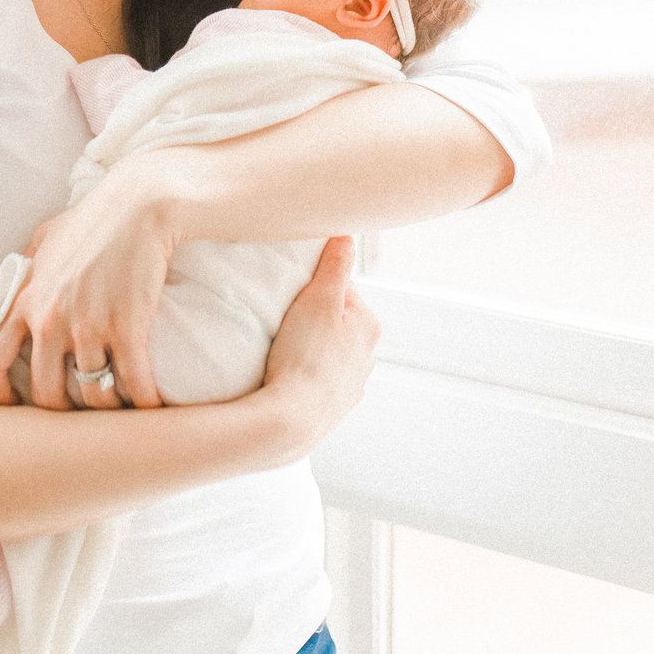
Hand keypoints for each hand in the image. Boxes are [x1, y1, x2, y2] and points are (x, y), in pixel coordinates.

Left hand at [0, 155, 170, 411]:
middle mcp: (49, 320)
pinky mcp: (127, 329)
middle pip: (45, 394)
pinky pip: (134, 386)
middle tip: (78, 412)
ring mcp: (88, 327)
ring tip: (119, 409)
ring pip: (92, 397)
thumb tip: (18, 283)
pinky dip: (145, 403)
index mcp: (25, 300)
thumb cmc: (94, 218)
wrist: (139, 204)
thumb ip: (27, 267)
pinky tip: (152, 404)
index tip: (15, 405)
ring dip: (107, 409)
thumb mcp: (46, 238)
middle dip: (62, 413)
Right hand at [261, 237, 379, 451]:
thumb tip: (347, 234)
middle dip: (313, 317)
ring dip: (311, 346)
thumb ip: (334, 265)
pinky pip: (321, 378)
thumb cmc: (304, 355)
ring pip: (329, 350)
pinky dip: (308, 373)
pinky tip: (291, 374)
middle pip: (336, 320)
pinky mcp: (335, 406)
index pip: (341, 289)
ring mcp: (353, 384)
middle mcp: (368, 355)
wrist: (292, 419)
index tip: (292, 295)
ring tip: (285, 349)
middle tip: (285, 321)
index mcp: (368, 325)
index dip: (313, 287)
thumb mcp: (319, 298)